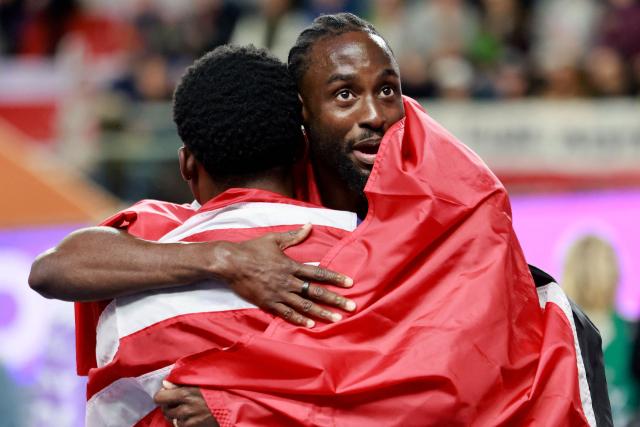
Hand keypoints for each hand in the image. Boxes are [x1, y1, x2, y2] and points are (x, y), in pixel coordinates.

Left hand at [155, 381, 218, 426]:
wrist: (233, 406)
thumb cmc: (219, 390)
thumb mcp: (200, 381)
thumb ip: (181, 382)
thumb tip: (165, 383)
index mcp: (185, 394)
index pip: (160, 397)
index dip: (162, 394)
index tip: (167, 392)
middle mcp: (184, 409)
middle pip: (165, 409)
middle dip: (169, 405)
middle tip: (176, 400)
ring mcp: (188, 421)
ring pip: (172, 419)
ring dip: (175, 414)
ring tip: (185, 408)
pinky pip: (180, 426)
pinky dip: (183, 421)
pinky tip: (191, 415)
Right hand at [209, 224, 355, 326]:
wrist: (231, 263)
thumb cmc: (252, 249)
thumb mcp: (274, 240)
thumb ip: (294, 236)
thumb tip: (309, 225)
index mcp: (291, 265)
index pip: (318, 273)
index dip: (335, 277)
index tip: (350, 283)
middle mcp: (288, 281)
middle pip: (316, 292)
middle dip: (335, 299)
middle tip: (351, 306)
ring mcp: (278, 294)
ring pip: (304, 305)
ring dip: (321, 313)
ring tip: (336, 319)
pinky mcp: (268, 303)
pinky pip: (286, 313)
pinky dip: (299, 319)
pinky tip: (311, 324)